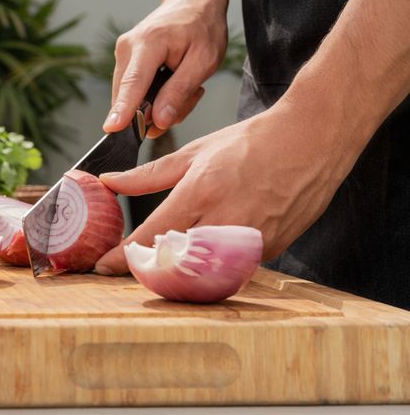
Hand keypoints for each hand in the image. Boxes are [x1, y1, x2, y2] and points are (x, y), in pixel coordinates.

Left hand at [94, 100, 363, 274]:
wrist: (313, 139)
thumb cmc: (252, 142)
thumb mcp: (195, 153)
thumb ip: (148, 175)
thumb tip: (109, 182)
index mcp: (201, 192)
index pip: (152, 235)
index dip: (122, 256)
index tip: (102, 267)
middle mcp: (225, 220)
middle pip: (174, 263)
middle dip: (148, 270)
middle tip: (130, 268)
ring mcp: (250, 240)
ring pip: (203, 273)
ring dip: (179, 275)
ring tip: (163, 267)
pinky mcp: (269, 250)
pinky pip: (232, 268)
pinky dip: (212, 267)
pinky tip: (202, 258)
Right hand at [104, 0, 227, 136]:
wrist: (192, 2)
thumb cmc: (202, 27)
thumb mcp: (204, 61)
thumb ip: (180, 92)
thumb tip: (158, 121)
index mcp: (149, 43)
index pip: (133, 83)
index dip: (123, 109)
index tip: (112, 128)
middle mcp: (127, 48)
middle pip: (130, 97)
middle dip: (157, 111)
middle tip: (190, 96)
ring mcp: (122, 55)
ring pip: (132, 99)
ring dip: (158, 104)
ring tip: (183, 85)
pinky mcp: (123, 63)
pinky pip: (133, 93)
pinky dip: (154, 97)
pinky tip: (171, 83)